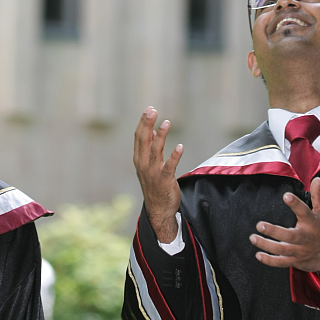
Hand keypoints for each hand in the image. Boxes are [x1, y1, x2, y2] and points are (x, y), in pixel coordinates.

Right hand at [133, 108, 182, 242]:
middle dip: (147, 124)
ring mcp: (153, 172)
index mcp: (138, 159)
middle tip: (152, 110)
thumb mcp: (149, 165)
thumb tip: (153, 131)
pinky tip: (180, 147)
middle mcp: (143, 164)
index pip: (139, 137)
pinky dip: (174, 156)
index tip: (149, 109)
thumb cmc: (154, 185)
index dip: (143, 123)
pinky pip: (170, 166)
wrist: (158, 209)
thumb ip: (150, 148)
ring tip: (166, 123)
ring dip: (161, 136)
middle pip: (144, 141)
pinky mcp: (164, 180)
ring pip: (155, 150)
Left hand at [249, 178, 319, 276]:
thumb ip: (318, 195)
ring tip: (253, 238)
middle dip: (274, 231)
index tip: (286, 196)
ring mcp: (300, 251)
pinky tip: (258, 255)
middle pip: (289, 236)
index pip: (304, 211)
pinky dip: (270, 260)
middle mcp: (305, 237)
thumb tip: (316, 179)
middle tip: (259, 225)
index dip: (295, 204)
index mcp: (312, 222)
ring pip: (282, 250)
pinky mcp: (296, 260)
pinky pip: (281, 262)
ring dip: (267, 245)